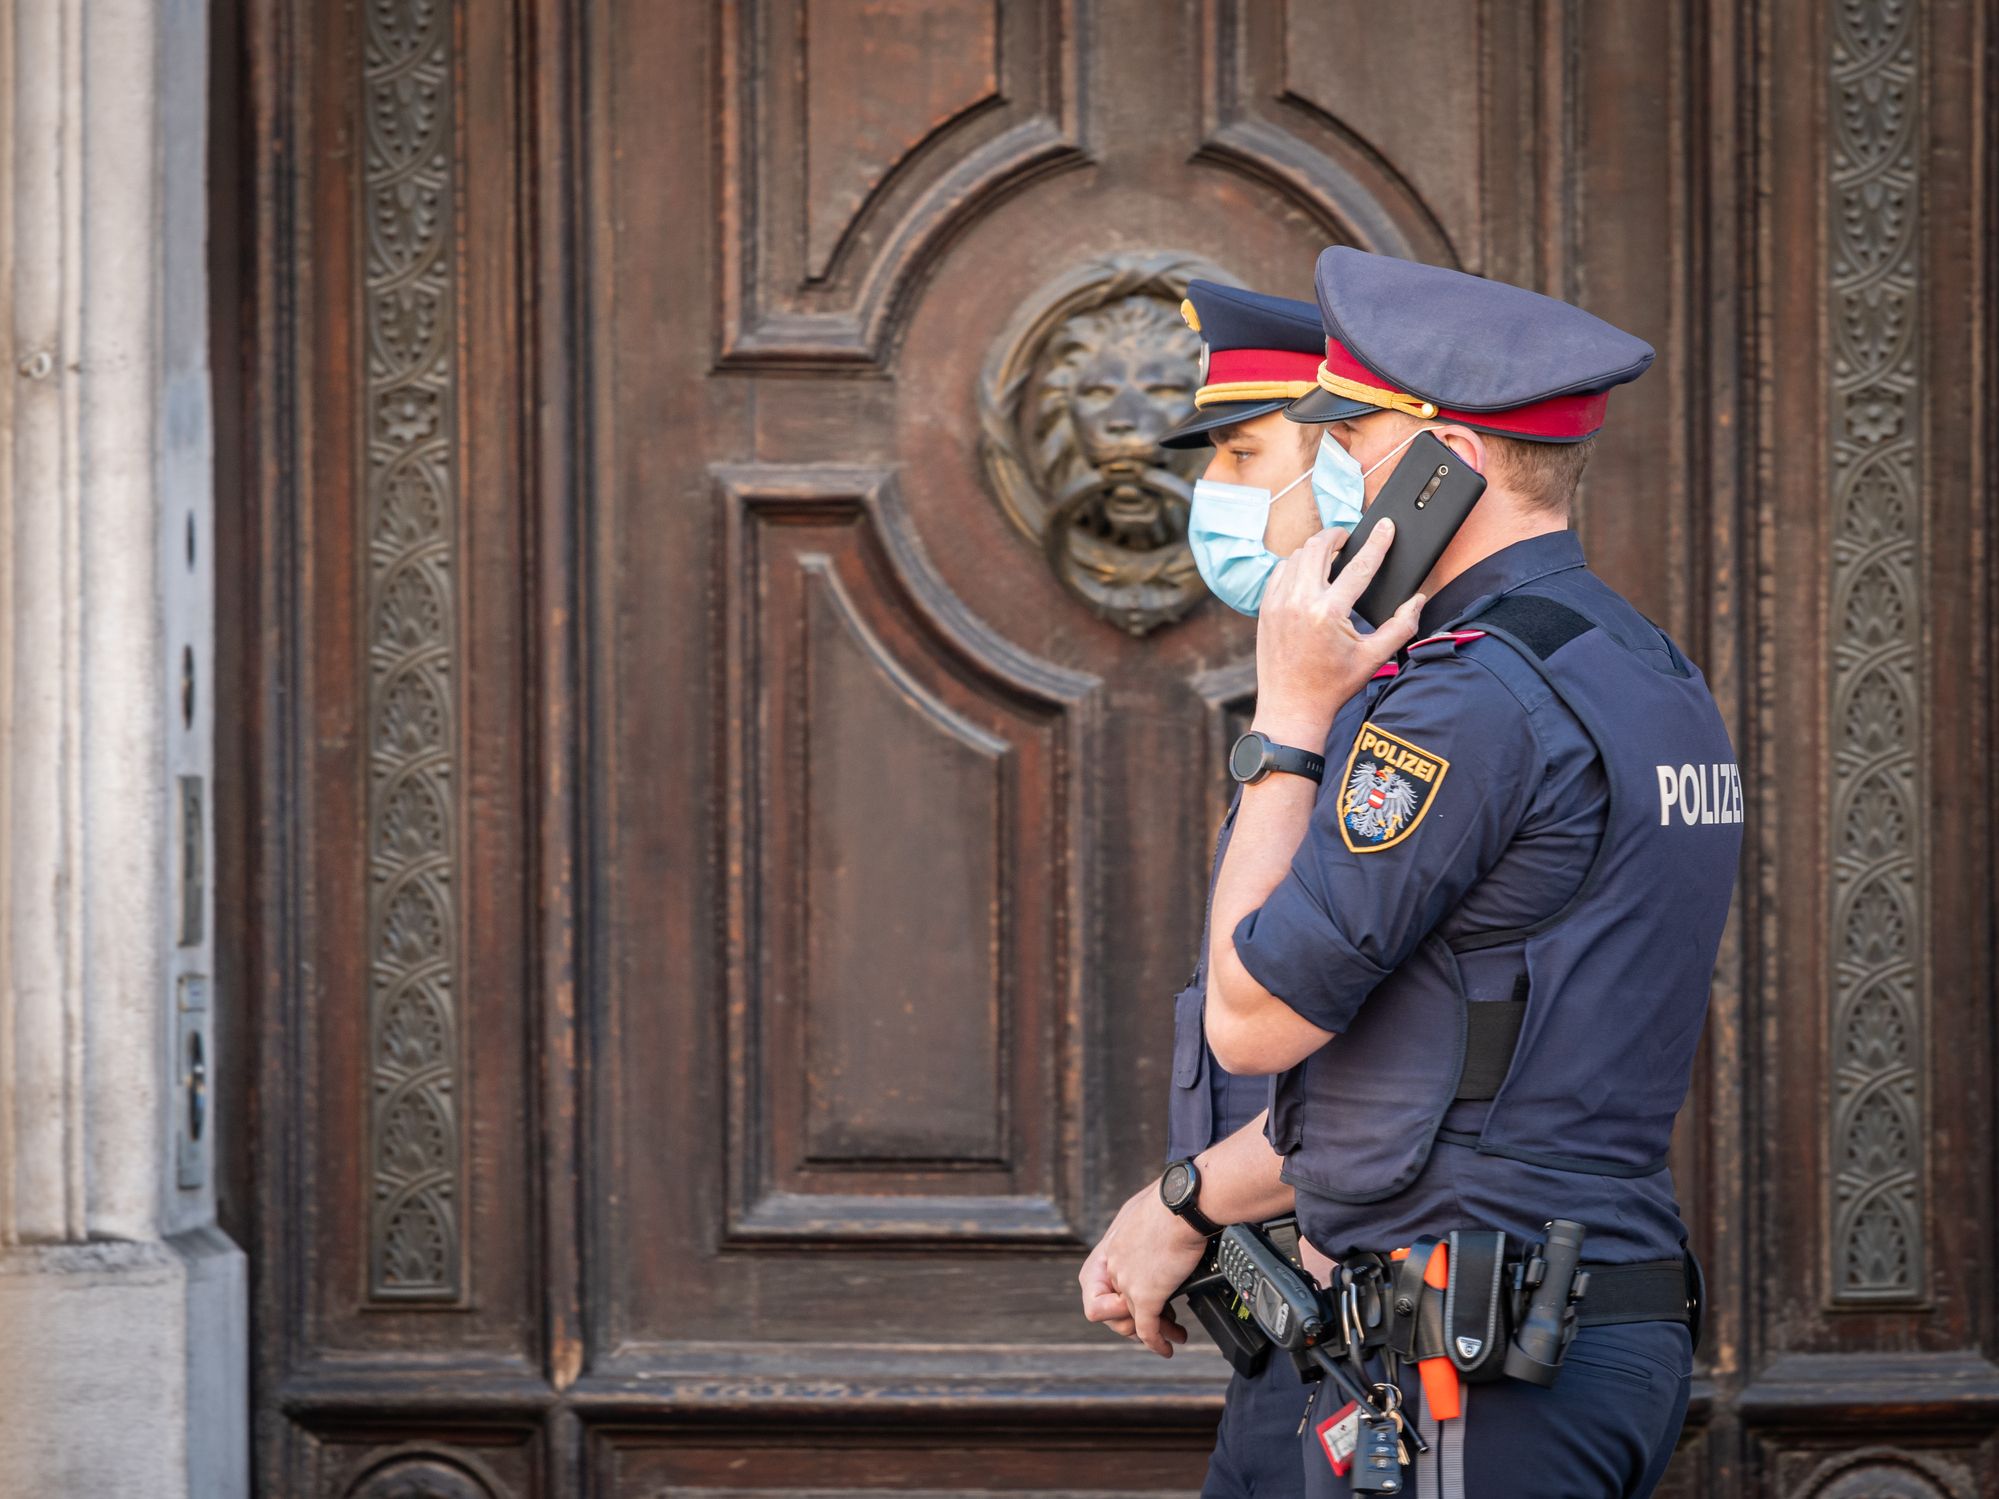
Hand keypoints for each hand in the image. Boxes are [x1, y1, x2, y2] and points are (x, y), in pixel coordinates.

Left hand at [1078, 1180, 1207, 1356]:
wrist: (1182, 1204)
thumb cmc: (1169, 1199)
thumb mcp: (1141, 1212)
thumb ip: (1137, 1232)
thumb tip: (1149, 1232)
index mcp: (1108, 1250)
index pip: (1098, 1290)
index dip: (1116, 1302)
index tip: (1137, 1301)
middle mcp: (1112, 1268)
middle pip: (1116, 1310)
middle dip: (1138, 1320)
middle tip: (1161, 1318)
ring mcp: (1127, 1283)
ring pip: (1135, 1322)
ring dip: (1156, 1333)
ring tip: (1174, 1334)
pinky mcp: (1146, 1295)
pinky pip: (1147, 1330)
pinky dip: (1157, 1344)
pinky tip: (1167, 1348)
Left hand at [1250, 520, 1425, 743]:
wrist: (1291, 708)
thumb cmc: (1333, 686)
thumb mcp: (1374, 658)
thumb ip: (1401, 626)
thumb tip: (1417, 600)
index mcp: (1329, 613)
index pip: (1359, 566)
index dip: (1377, 542)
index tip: (1386, 526)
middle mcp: (1299, 602)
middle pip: (1319, 547)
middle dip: (1337, 536)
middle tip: (1349, 539)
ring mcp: (1278, 603)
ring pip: (1296, 556)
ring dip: (1315, 550)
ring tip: (1331, 556)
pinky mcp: (1265, 609)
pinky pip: (1279, 572)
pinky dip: (1295, 565)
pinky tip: (1308, 573)